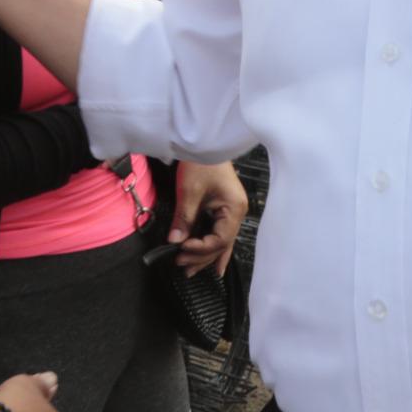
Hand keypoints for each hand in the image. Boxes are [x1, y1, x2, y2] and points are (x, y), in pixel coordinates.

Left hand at [170, 161, 248, 275]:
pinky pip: (219, 234)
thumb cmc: (201, 161)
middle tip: (181, 265)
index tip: (182, 249)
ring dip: (205, 256)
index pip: (220, 239)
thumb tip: (174, 241)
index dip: (201, 248)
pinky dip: (213, 248)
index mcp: (234, 208)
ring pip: (220, 241)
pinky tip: (212, 265)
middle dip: (201, 257)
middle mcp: (236, 212)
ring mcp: (231, 211)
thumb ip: (184, 218)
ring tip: (189, 270)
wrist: (204, 142)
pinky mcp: (223, 209)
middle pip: (221, 244)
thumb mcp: (190, 191)